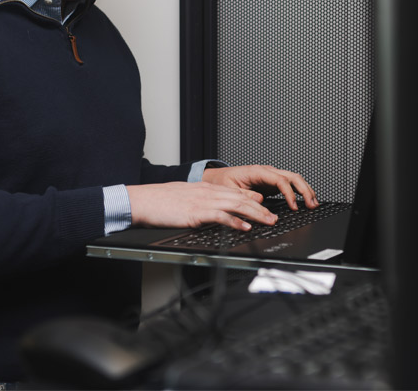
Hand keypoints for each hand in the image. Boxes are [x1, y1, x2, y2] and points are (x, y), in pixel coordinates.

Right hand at [127, 181, 277, 230]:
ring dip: (255, 214)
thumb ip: (202, 201)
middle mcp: (208, 193)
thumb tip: (215, 210)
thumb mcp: (186, 197)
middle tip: (274, 218)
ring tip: (268, 222)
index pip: (235, 193)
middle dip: (261, 209)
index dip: (253, 200)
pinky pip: (220, 216)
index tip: (266, 207)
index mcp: (206, 189)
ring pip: (236, 205)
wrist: (143, 200)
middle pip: (241, 199)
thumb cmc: (161, 201)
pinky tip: (245, 227)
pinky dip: (235, 222)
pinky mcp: (196, 213)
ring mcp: (203, 202)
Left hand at [202, 165, 318, 210]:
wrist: (218, 179)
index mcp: (257, 171)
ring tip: (314, 203)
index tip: (294, 206)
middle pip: (292, 177)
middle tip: (312, 204)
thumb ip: (245, 195)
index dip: (289, 193)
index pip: (279, 180)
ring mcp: (270, 176)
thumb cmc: (223, 182)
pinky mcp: (272, 182)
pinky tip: (306, 200)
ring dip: (305, 190)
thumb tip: (261, 200)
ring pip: (294, 179)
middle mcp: (266, 171)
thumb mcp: (229, 190)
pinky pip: (290, 184)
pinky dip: (300, 191)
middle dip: (304, 190)